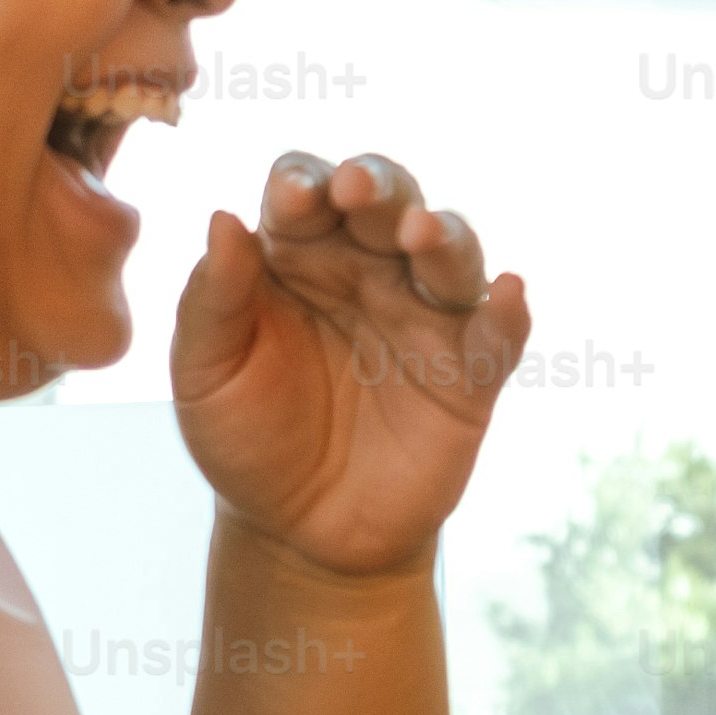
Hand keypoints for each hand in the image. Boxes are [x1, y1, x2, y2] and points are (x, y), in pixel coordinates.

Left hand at [167, 150, 529, 579]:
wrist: (299, 531)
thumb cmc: (246, 438)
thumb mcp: (205, 374)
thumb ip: (212, 300)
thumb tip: (223, 217)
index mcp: (298, 253)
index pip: (307, 192)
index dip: (303, 183)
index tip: (292, 199)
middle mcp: (368, 269)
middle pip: (388, 201)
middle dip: (379, 185)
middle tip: (358, 189)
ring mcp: (424, 317)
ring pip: (450, 253)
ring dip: (443, 235)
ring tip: (422, 234)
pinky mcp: (469, 375)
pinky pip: (499, 335)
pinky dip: (510, 312)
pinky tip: (509, 292)